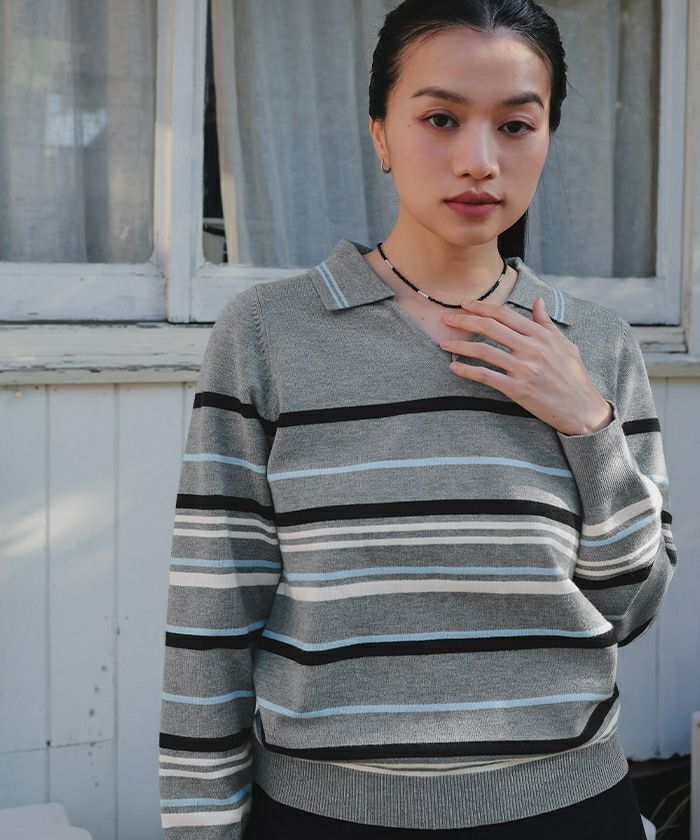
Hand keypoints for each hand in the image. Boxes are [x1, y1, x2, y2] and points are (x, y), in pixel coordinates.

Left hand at [438, 296, 613, 435]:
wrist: (582, 408)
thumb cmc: (573, 376)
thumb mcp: (565, 344)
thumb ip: (547, 323)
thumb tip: (538, 301)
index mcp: (541, 335)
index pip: (505, 314)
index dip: (482, 307)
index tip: (464, 304)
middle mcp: (531, 348)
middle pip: (490, 328)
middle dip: (464, 320)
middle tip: (446, 318)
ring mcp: (523, 368)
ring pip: (484, 350)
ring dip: (460, 345)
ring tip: (443, 343)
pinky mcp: (517, 389)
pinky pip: (486, 376)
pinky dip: (467, 371)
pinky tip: (454, 367)